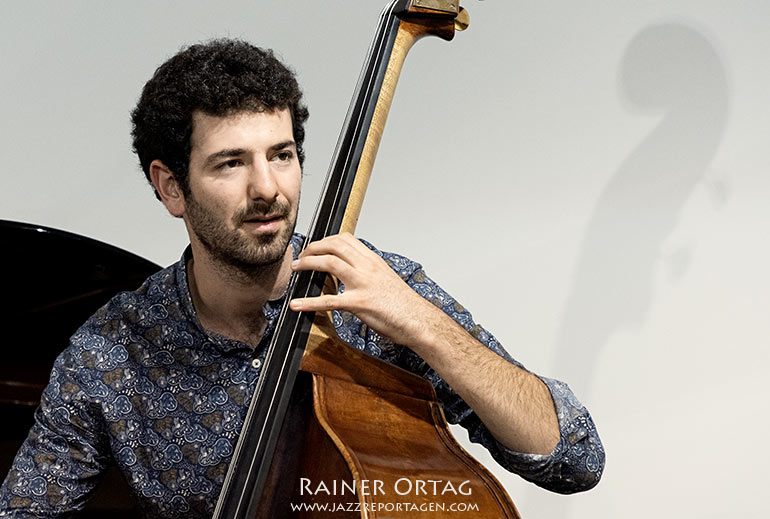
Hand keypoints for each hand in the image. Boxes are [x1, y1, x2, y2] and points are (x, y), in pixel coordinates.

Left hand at [288, 233, 440, 347]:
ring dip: (308, 264)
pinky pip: (329, 301)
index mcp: (374, 262)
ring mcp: (363, 284)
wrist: (419, 320)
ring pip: (329, 263)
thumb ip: (370, 274)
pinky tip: (296, 305)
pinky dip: (309, 303)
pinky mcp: (360, 303)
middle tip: (301, 256)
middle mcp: (368, 268)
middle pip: (334, 246)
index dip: (326, 240)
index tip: (316, 247)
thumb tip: (354, 274)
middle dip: (313, 248)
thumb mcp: (387, 280)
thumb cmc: (405, 305)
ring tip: (296, 269)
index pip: (346, 239)